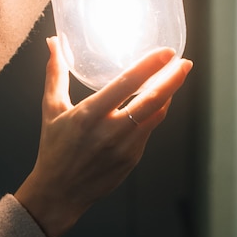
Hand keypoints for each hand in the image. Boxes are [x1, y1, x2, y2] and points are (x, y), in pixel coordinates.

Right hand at [15, 36, 191, 236]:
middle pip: (152, 101)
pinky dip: (158, 110)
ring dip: (170, 93)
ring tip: (178, 74)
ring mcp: (125, 147)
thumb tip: (52, 43)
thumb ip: (55, 73)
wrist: (59, 193)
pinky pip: (150, 129)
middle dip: (172, 79)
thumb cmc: (54, 148)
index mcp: (89, 115)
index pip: (126, 84)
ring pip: (156, 115)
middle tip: (185, 62)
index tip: (166, 52)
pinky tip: (161, 98)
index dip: (150, 66)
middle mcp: (110, 131)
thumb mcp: (51, 109)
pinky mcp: (132, 159)